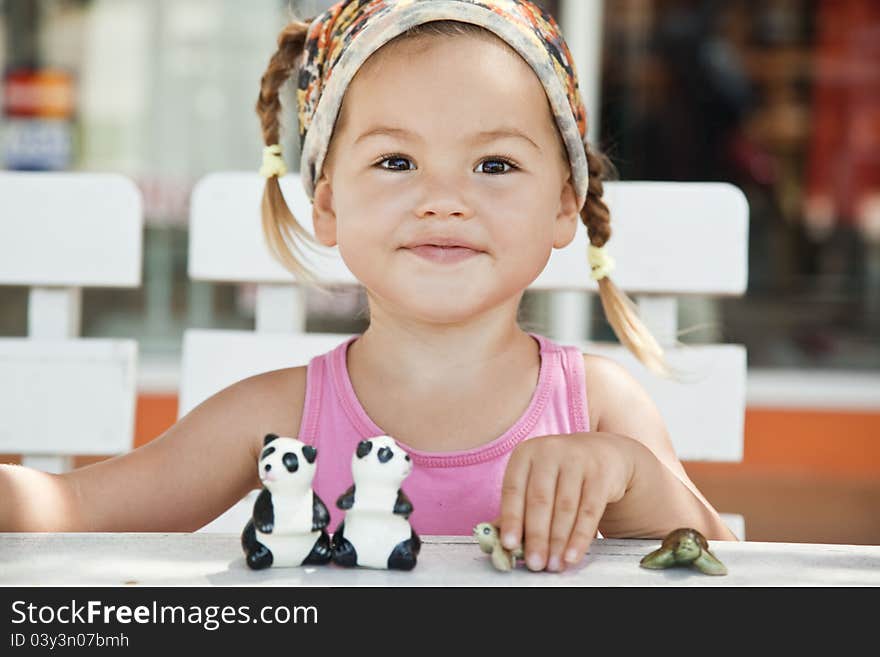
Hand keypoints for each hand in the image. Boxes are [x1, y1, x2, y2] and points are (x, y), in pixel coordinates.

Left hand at [495, 432, 635, 571]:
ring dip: (558, 541)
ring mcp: (576, 460)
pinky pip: (589, 510)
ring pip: (565, 507)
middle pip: (540, 500)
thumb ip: (517, 507)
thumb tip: (498, 541)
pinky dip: (580, 536)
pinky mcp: (600, 473)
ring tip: (553, 564)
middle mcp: (549, 451)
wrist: (601, 452)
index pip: (513, 489)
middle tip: (535, 563)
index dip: (510, 518)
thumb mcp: (535, 480)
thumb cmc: (559, 473)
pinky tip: (573, 554)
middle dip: (536, 536)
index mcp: (525, 454)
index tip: (508, 544)